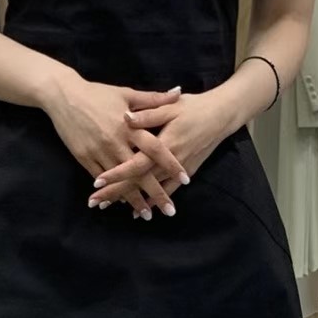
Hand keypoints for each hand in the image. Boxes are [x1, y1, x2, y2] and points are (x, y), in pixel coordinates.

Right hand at [43, 74, 182, 218]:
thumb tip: (179, 93)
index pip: (156, 148)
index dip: (170, 164)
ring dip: (134, 199)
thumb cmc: (98, 93)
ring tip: (147, 214)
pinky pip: (102, 179)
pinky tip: (122, 203)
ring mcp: (99, 152)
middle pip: (140, 172)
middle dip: (155, 193)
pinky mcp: (85, 158)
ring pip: (121, 181)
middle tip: (170, 210)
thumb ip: (154, 99)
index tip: (185, 179)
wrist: (63, 96)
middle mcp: (116, 141)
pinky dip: (113, 191)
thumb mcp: (127, 94)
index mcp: (129, 125)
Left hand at [87, 89, 234, 214]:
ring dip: (131, 200)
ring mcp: (179, 170)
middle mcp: (170, 162)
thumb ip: (148, 114)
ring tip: (109, 207)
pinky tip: (139, 210)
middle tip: (95, 202)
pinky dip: (153, 201)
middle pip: (140, 181)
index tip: (98, 181)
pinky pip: (167, 190)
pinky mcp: (186, 173)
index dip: (117, 173)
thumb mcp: (171, 107)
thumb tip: (125, 117)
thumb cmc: (194, 108)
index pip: (136, 163)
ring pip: (152, 189)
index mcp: (163, 143)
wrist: (221, 116)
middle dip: (117, 192)